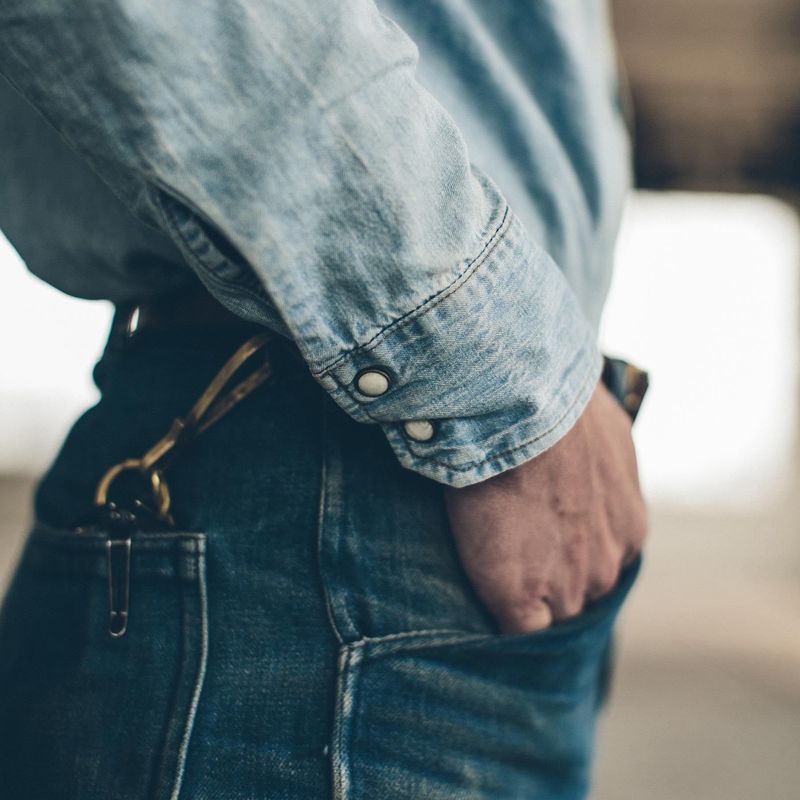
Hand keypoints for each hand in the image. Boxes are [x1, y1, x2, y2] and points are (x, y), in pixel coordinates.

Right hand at [443, 379, 647, 633]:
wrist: (520, 409)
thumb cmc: (557, 405)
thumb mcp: (603, 431)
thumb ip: (602, 462)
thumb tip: (591, 456)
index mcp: (628, 528)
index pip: (599, 564)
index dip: (569, 558)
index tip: (546, 545)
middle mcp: (608, 563)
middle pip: (580, 594)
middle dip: (555, 582)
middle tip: (517, 560)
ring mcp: (567, 585)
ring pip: (550, 615)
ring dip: (527, 602)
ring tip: (493, 580)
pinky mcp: (520, 597)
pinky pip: (515, 631)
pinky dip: (500, 621)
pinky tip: (482, 602)